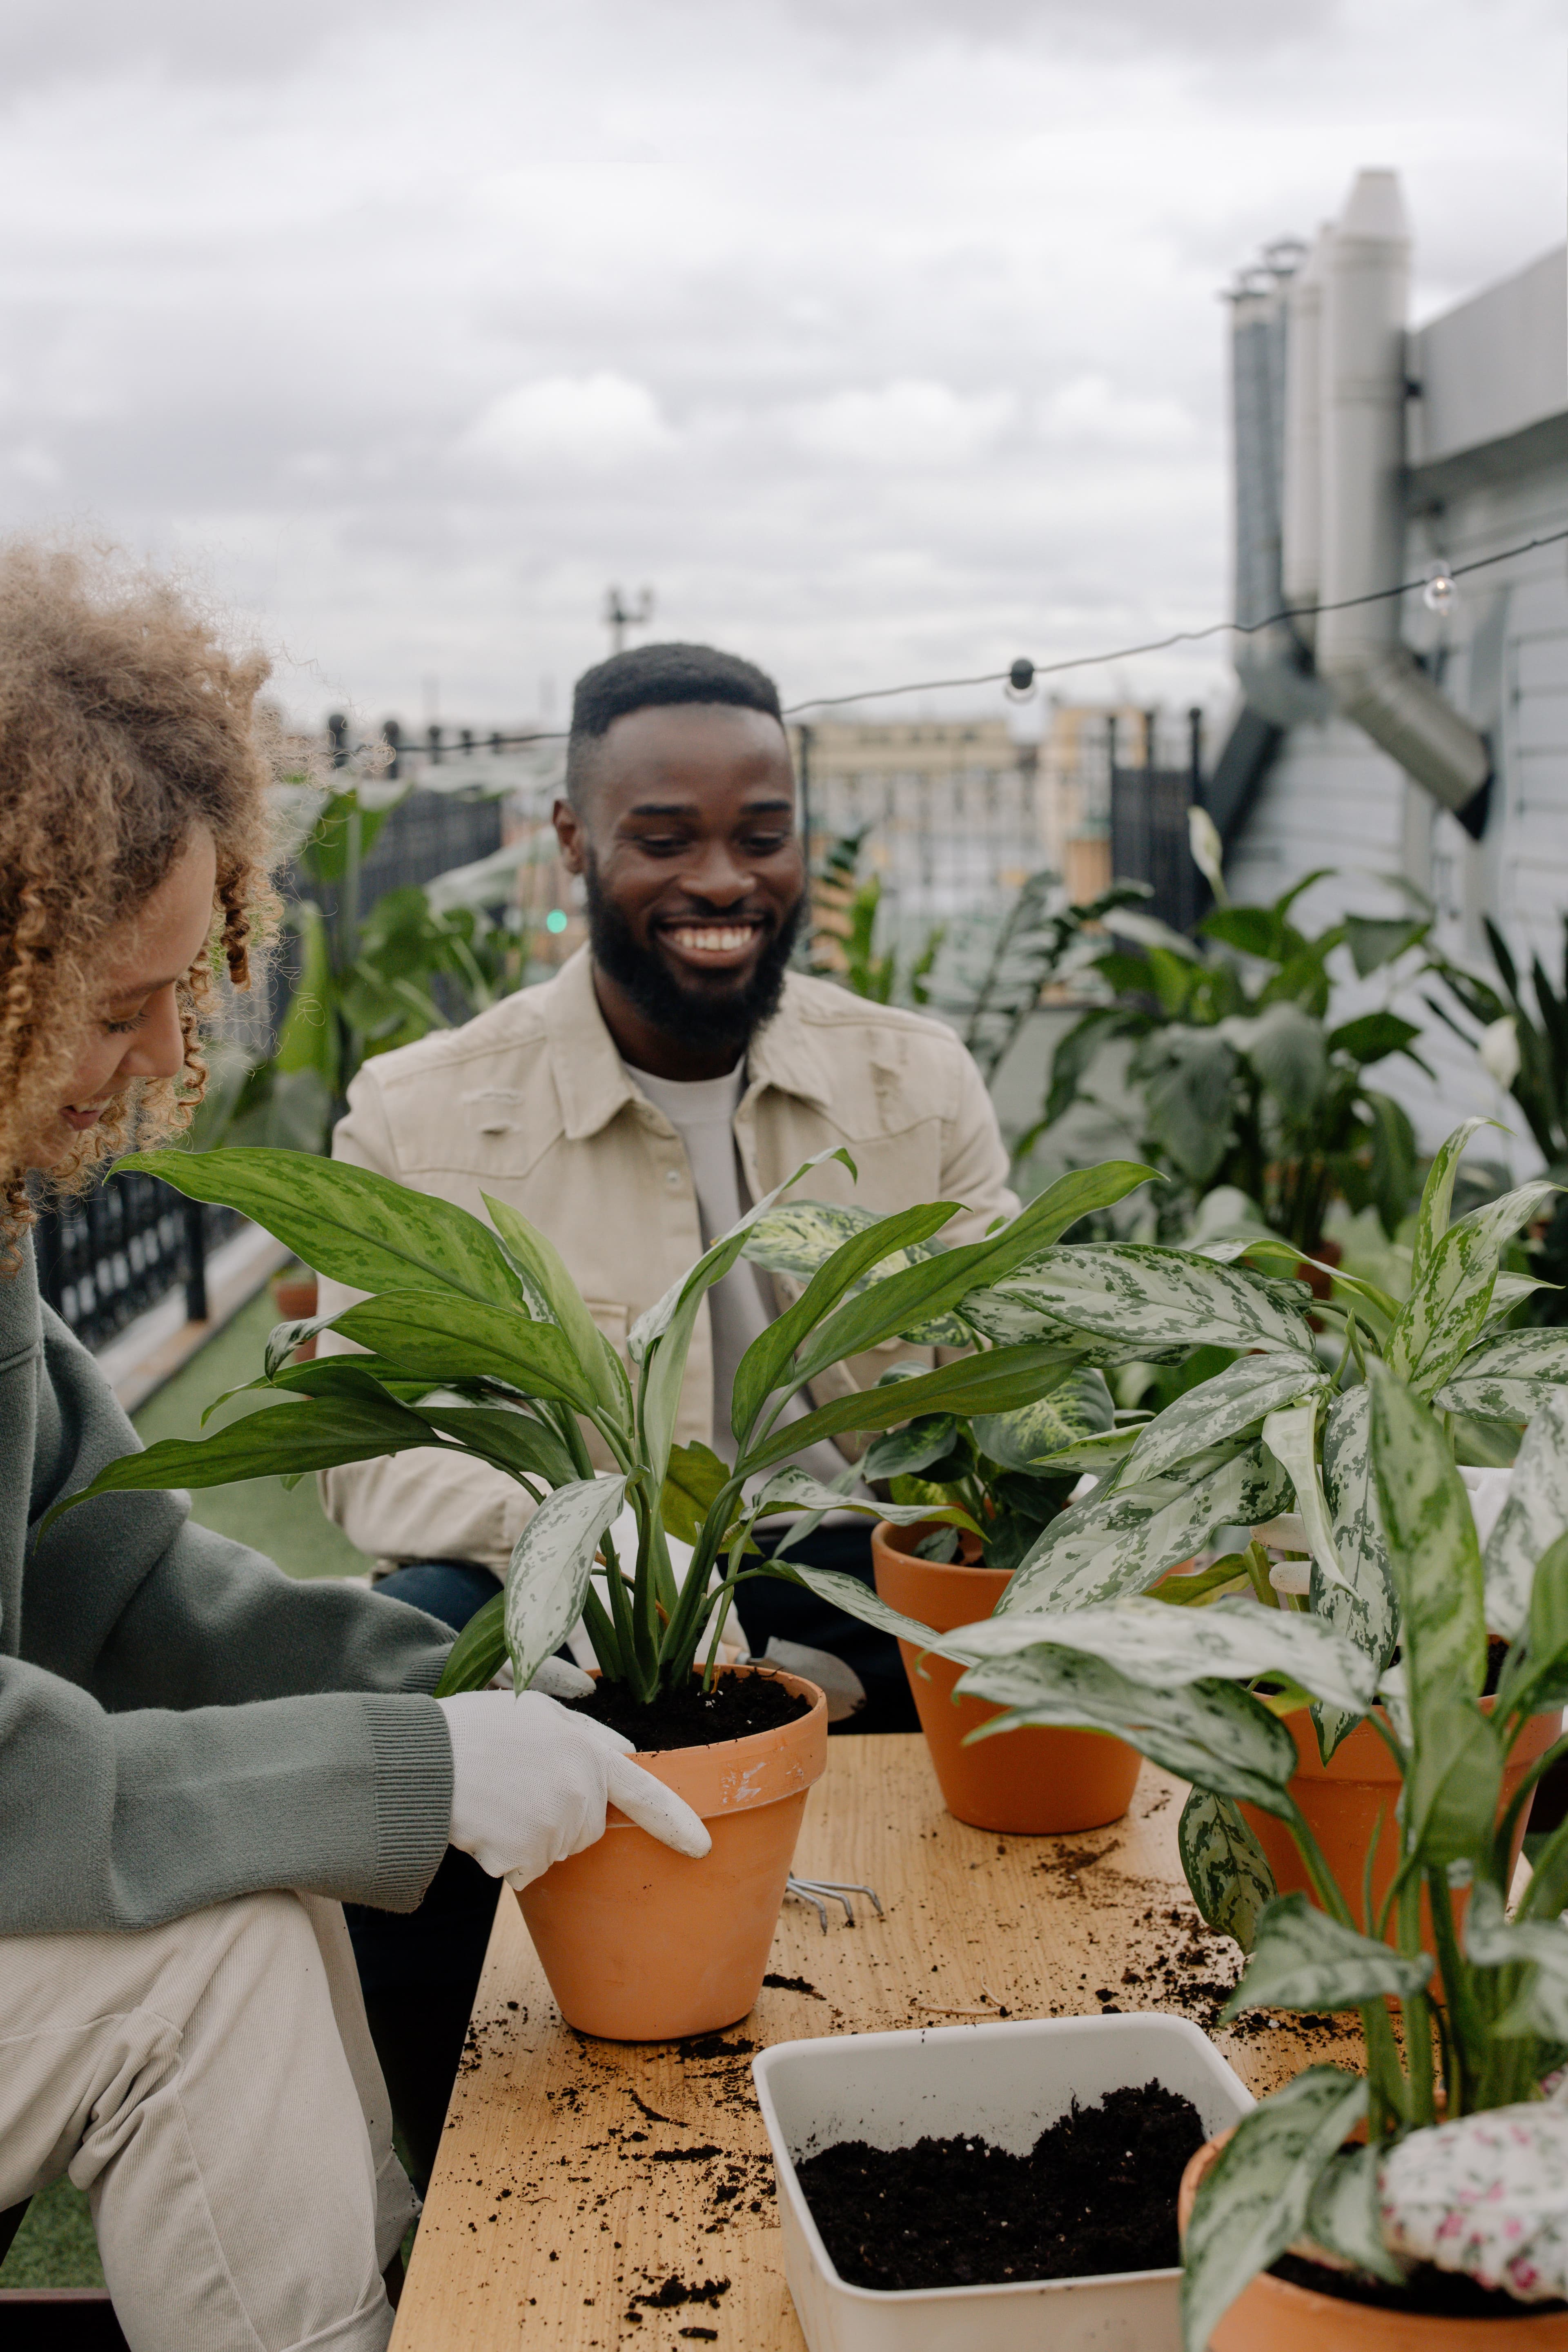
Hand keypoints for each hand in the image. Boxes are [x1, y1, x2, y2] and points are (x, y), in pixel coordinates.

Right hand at [437, 1689, 710, 1889]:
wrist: (427, 1760)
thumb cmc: (479, 1729)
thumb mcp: (540, 1710)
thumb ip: (589, 1734)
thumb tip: (627, 1752)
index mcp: (588, 1756)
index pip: (644, 1793)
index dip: (675, 1822)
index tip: (701, 1846)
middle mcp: (580, 1795)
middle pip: (588, 1826)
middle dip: (561, 1812)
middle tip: (517, 1783)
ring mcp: (554, 1830)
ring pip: (555, 1849)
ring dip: (529, 1834)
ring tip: (496, 1800)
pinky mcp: (525, 1859)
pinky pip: (524, 1869)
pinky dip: (504, 1856)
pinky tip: (485, 1825)